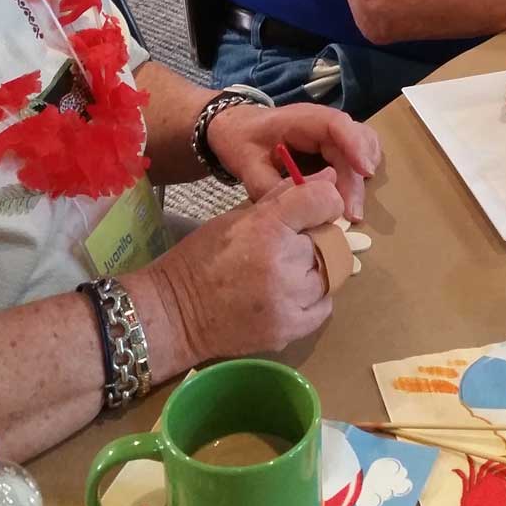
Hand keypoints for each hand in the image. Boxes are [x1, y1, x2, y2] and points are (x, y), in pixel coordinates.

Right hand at [151, 173, 343, 363]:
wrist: (175, 315)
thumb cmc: (201, 259)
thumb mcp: (236, 218)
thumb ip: (283, 197)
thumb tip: (327, 177)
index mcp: (266, 228)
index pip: (321, 202)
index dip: (324, 202)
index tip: (316, 209)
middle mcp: (283, 263)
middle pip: (328, 239)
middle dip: (313, 238)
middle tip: (287, 246)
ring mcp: (289, 300)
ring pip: (330, 274)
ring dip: (314, 268)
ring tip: (285, 271)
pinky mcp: (291, 328)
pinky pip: (324, 305)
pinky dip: (314, 296)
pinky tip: (291, 292)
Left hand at [207, 102, 380, 219]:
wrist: (237, 130)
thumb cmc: (242, 141)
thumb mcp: (247, 165)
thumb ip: (270, 185)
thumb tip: (302, 205)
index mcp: (301, 119)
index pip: (336, 124)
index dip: (355, 145)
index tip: (366, 171)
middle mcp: (322, 123)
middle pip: (355, 143)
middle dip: (356, 180)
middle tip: (351, 215)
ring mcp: (331, 134)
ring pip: (362, 149)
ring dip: (359, 181)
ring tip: (350, 213)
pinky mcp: (333, 147)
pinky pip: (355, 157)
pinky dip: (356, 178)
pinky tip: (348, 201)